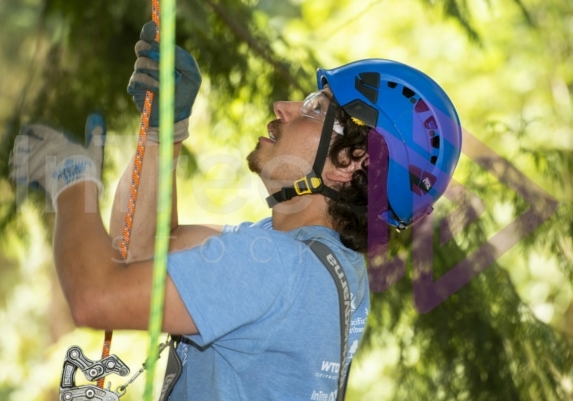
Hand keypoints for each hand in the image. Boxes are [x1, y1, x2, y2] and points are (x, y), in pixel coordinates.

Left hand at [10, 113, 105, 207]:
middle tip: (19, 146)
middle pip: (27, 142)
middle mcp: (43, 148)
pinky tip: (15, 175)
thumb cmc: (86, 168)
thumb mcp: (94, 152)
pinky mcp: (30, 173)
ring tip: (15, 161)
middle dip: (22, 143)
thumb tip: (99, 128)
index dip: (36, 128)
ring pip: (20, 155)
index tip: (30, 128)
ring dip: (17, 158)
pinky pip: (18, 171)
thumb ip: (95, 139)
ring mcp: (36, 160)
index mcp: (58, 141)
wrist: (77, 183)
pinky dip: (16, 173)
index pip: (43, 130)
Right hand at [127, 21, 201, 141]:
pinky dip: (150, 82)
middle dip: (150, 50)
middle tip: (160, 56)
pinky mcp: (134, 87)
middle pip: (141, 46)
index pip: (151, 37)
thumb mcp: (192, 75)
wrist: (176, 115)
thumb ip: (183, 59)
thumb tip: (167, 49)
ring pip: (140, 63)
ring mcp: (140, 73)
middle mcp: (149, 62)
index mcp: (162, 56)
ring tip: (166, 82)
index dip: (149, 30)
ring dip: (156, 71)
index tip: (152, 28)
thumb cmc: (186, 93)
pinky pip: (137, 78)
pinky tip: (159, 89)